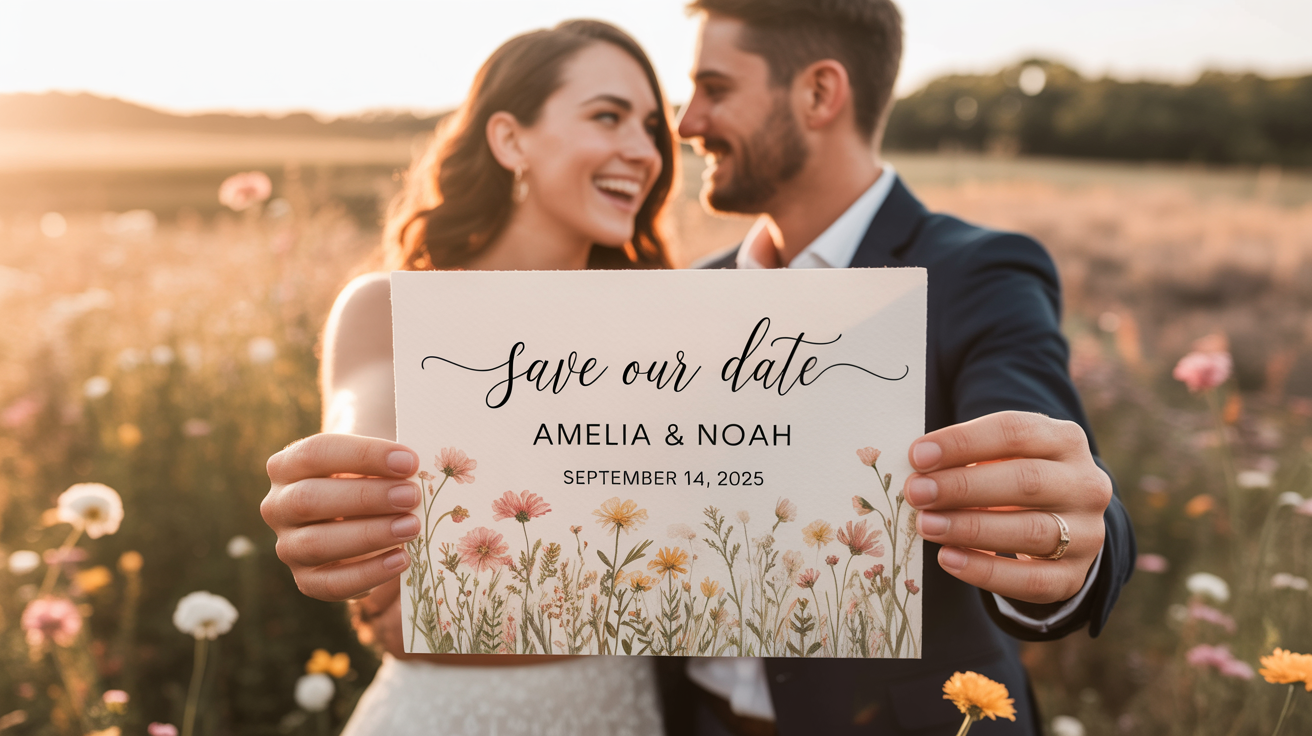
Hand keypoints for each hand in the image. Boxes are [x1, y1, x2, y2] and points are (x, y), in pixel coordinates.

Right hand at [262, 434, 420, 600]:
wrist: (360, 513)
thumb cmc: (371, 477)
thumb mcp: (373, 463)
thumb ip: (388, 463)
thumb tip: (422, 470)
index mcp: (287, 465)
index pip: (316, 452)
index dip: (364, 455)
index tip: (409, 461)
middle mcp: (277, 506)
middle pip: (309, 499)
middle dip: (366, 498)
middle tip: (411, 496)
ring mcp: (287, 546)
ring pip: (316, 544)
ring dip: (369, 535)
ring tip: (412, 527)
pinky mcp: (305, 580)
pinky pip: (330, 585)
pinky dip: (368, 574)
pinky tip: (402, 559)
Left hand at [904, 411, 1111, 603]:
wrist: (1061, 522)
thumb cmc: (1013, 477)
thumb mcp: (1001, 455)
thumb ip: (967, 457)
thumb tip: (917, 470)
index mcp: (1065, 440)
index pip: (1015, 432)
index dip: (964, 442)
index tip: (918, 455)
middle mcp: (1086, 485)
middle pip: (1026, 481)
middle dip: (963, 487)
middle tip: (917, 493)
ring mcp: (1086, 533)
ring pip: (1031, 531)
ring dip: (971, 529)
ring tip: (926, 525)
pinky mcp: (1074, 575)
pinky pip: (1032, 581)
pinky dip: (986, 572)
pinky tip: (948, 558)